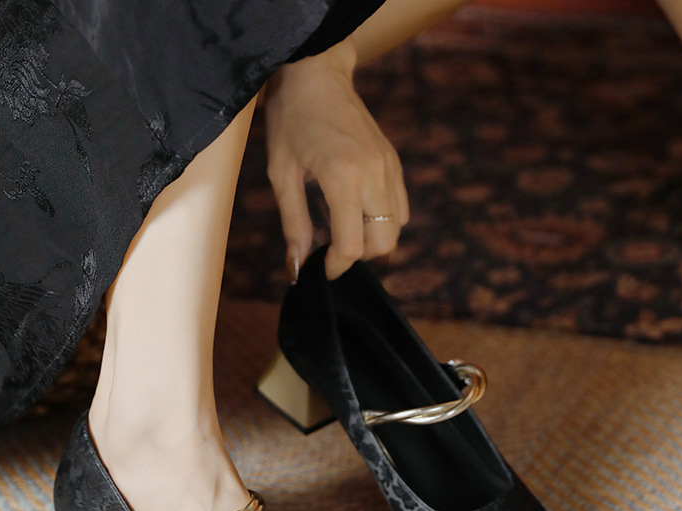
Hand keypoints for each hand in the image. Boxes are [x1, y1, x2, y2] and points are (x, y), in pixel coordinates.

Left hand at [264, 42, 408, 280]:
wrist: (317, 73)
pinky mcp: (394, 162)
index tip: (321, 267)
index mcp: (343, 177)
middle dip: (358, 257)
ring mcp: (389, 167)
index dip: (337, 266)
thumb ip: (293, 224)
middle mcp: (374, 174)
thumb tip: (297, 267)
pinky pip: (400, 208)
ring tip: (343, 229)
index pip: (352, 245)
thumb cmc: (290, 120)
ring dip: (372, 241)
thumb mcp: (281, 174)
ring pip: (396, 229)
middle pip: (383, 243)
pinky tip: (357, 213)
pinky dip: (383, 222)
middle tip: (331, 248)